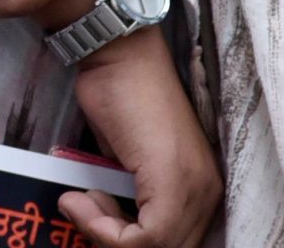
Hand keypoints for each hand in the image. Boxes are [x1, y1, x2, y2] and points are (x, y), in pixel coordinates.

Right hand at [61, 29, 220, 247]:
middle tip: (82, 210)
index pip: (170, 241)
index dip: (121, 238)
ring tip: (79, 201)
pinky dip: (102, 228)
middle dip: (112, 238)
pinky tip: (78, 199)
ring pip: (155, 247)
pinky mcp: (173, 182)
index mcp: (199, 186)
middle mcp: (204, 192)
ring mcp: (193, 188)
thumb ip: (126, 190)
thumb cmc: (117, 93)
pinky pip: (144, 238)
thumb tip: (105, 219)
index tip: (88, 208)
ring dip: (105, 233)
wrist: (118, 54)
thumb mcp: (123, 155)